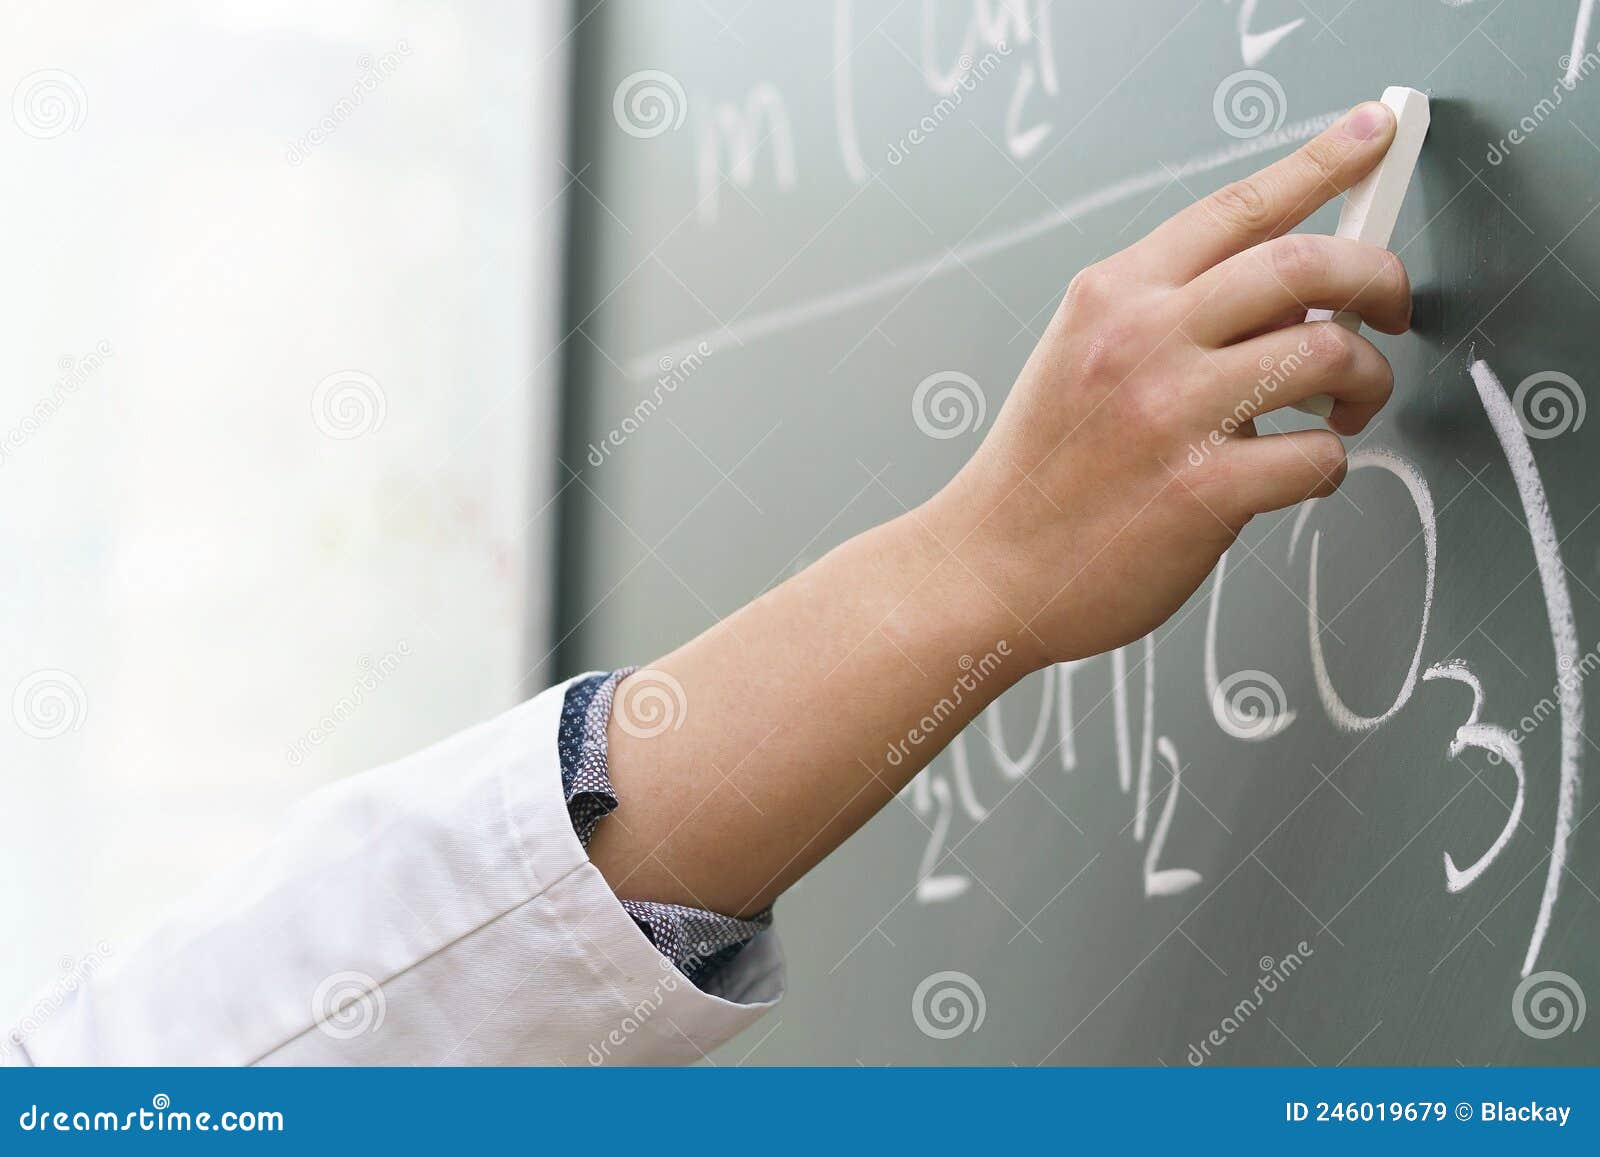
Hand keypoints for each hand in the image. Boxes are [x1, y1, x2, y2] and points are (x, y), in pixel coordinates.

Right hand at [939, 101, 1411, 666]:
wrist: (989, 566)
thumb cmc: (1044, 469)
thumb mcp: (1081, 354)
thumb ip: (1169, 313)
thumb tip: (1290, 289)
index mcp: (1114, 295)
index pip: (1238, 206)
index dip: (1323, 160)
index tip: (1375, 133)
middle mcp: (1143, 339)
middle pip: (1306, 263)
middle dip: (1379, 275)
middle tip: (1393, 306)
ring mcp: (1172, 414)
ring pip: (1330, 353)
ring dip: (1367, 379)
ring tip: (1348, 406)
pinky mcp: (1203, 491)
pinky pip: (1319, 456)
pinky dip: (1329, 465)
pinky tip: (1298, 474)